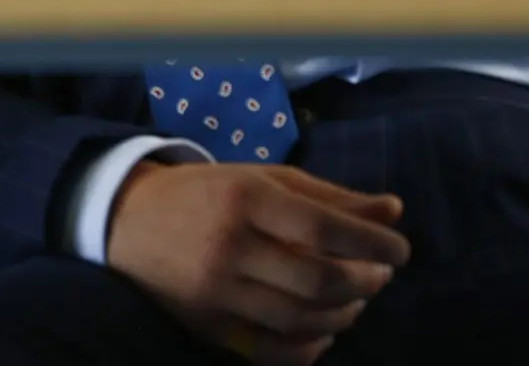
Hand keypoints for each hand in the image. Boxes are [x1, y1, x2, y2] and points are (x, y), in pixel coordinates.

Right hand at [106, 160, 409, 364]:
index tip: (401, 248)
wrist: (128, 221)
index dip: (371, 240)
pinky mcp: (207, 326)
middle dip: (363, 281)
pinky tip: (325, 329)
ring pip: (299, 318)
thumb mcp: (262, 178)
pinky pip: (271, 349)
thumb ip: (328, 195)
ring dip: (343, 313)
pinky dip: (308, 346)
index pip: (323, 225)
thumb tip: (393, 209)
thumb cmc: (208, 192)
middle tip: (381, 274)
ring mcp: (217, 292)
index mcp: (246, 197)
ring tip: (358, 297)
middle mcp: (231, 245)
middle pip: (316, 279)